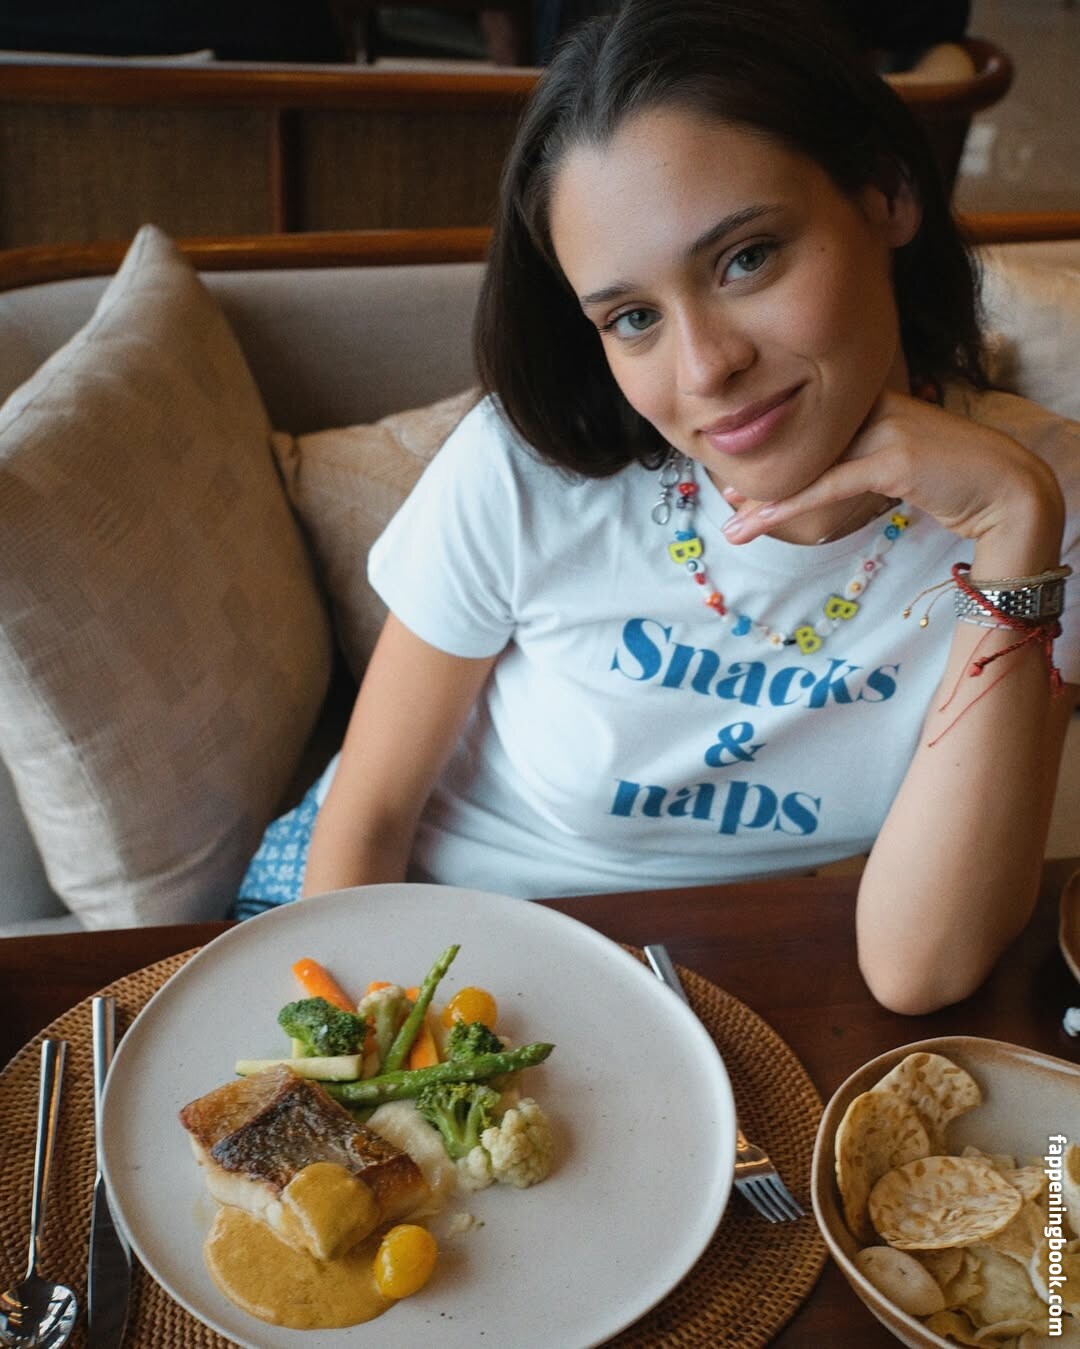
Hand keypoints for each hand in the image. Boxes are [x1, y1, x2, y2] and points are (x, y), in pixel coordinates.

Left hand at [720, 389, 1063, 563]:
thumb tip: (823, 478)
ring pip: (807, 467)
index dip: (772, 455)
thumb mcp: (900, 459)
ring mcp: (885, 428)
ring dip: (765, 503)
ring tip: (732, 528)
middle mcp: (875, 405)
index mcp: (872, 399)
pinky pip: (828, 485)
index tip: (738, 481)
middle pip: (801, 446)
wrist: (1009, 490)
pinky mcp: (893, 458)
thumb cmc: (956, 480)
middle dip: (760, 479)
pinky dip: (790, 506)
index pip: (809, 428)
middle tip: (725, 504)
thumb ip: (862, 459)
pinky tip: (759, 522)